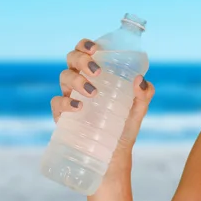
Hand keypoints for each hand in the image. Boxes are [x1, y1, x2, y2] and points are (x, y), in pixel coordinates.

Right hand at [50, 38, 154, 160]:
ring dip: (77, 80)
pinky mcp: (62, 116)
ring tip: (93, 92)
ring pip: (64, 77)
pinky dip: (66, 102)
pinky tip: (79, 107)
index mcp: (96, 75)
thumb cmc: (124, 128)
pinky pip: (57, 103)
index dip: (86, 45)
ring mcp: (70, 98)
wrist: (114, 156)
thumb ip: (144, 95)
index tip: (95, 48)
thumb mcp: (138, 110)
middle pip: (72, 59)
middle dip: (82, 60)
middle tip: (97, 72)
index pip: (86, 51)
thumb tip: (140, 80)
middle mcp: (80, 82)